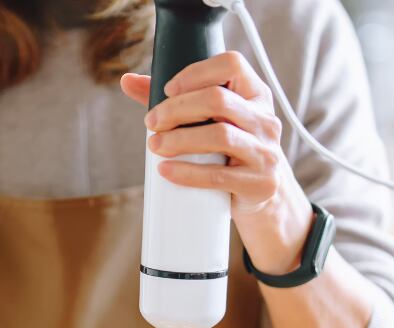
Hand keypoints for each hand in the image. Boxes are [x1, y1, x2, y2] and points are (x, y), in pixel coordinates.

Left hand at [121, 52, 314, 274]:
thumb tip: (128, 81)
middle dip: (177, 109)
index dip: (196, 73)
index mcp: (255, 95)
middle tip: (152, 122)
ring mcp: (265, 153)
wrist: (264, 196)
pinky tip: (166, 170)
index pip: (232, 64)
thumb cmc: (230, 151)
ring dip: (179, 139)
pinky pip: (218, 176)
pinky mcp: (258, 184)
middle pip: (218, 100)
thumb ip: (173, 99)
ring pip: (219, 136)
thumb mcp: (212, 120)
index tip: (168, 89)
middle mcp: (265, 120)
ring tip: (156, 145)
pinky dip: (186, 173)